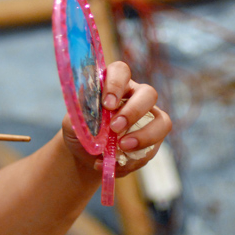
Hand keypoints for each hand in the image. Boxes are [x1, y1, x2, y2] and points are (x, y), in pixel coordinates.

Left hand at [62, 61, 172, 175]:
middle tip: (115, 128)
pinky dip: (134, 158)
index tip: (107, 104)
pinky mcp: (153, 140)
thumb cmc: (80, 130)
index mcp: (113, 85)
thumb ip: (80, 117)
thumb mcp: (73, 123)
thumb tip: (88, 114)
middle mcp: (135, 97)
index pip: (120, 71)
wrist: (84, 153)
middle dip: (133, 112)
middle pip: (148, 93)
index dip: (116, 84)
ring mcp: (148, 118)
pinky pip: (154, 147)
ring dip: (144, 136)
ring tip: (123, 147)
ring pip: (162, 121)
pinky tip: (114, 164)